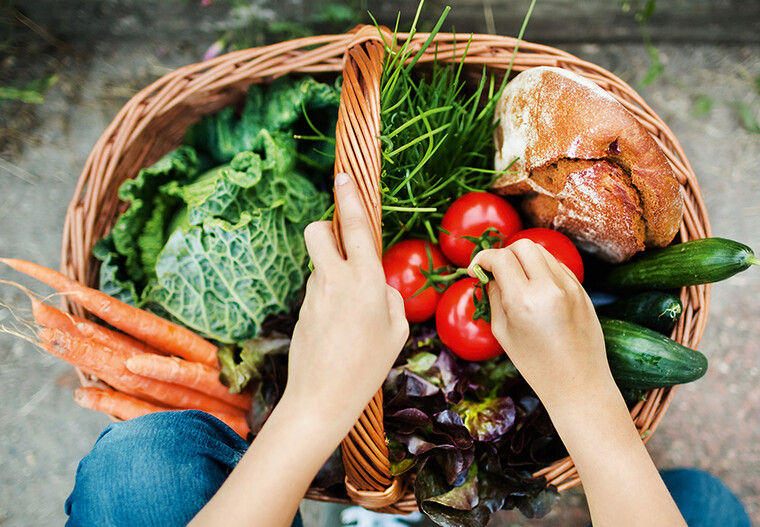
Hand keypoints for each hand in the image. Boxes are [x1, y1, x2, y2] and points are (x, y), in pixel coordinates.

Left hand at [191, 173, 407, 526]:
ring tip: (350, 319)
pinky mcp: (301, 309)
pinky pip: (317, 292)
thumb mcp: (395, 331)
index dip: (350, 199)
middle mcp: (334, 280)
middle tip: (339, 245)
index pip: (355, 228)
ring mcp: (313, 294)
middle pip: (318, 232)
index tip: (343, 177)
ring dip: (333, 275)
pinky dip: (328, 300)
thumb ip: (390, 299)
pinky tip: (337, 332)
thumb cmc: (367, 366)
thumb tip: (379, 286)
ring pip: (320, 266)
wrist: (321, 397)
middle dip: (324, 227)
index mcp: (365, 281)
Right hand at [469, 239, 612, 409]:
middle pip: (522, 246)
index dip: (482, 259)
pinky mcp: (581, 290)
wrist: (578, 382)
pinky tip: (536, 289)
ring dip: (524, 260)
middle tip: (496, 272)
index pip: (500, 258)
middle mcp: (549, 287)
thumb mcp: (503, 332)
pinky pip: (557, 266)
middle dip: (504, 254)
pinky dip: (542, 269)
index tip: (475, 270)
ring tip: (517, 281)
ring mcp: (569, 286)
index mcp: (524, 300)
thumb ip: (494, 297)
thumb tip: (489, 275)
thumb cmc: (535, 364)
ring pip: (541, 252)